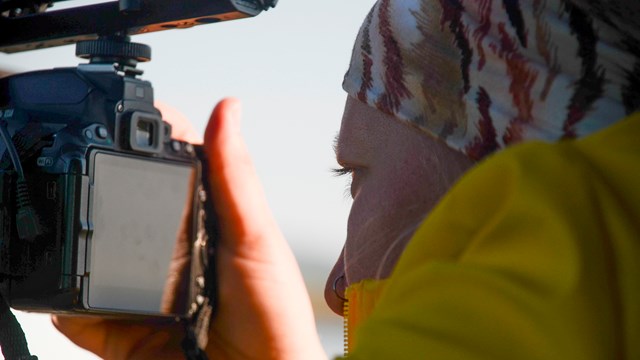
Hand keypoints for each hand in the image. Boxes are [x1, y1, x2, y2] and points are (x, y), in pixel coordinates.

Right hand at [53, 99, 325, 359]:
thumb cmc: (274, 315)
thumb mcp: (255, 239)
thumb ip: (234, 179)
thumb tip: (228, 107)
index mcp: (204, 224)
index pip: (166, 172)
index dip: (141, 143)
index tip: (115, 116)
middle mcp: (170, 255)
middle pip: (122, 215)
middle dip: (95, 196)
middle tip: (72, 172)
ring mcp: (143, 295)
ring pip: (94, 263)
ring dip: (75, 249)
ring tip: (58, 228)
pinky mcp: (123, 335)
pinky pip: (81, 318)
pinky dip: (65, 308)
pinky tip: (56, 295)